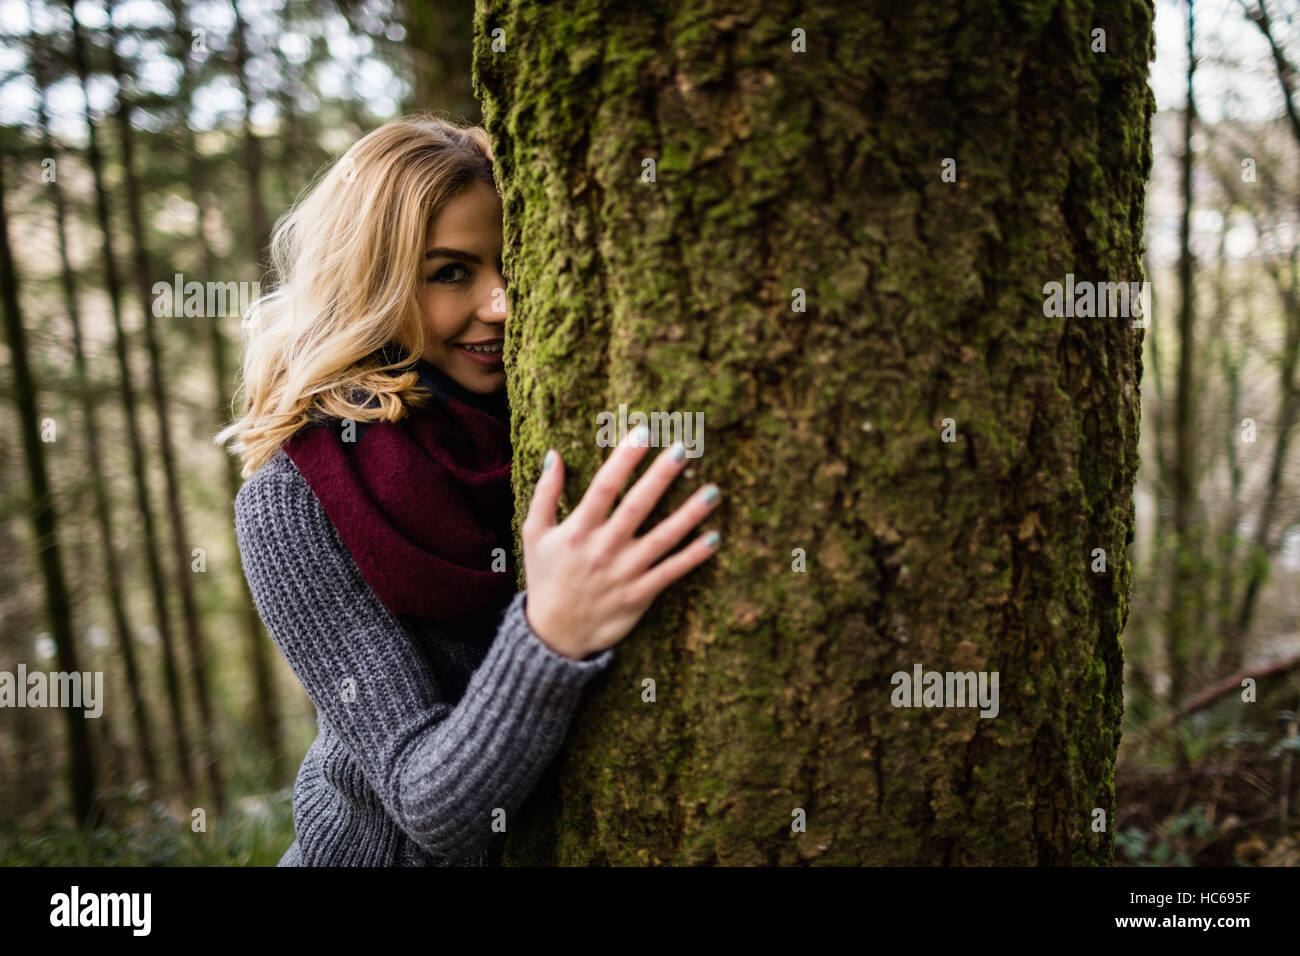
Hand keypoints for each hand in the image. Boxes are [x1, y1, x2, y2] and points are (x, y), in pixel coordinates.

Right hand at [521, 427, 720, 659]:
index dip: (625, 458)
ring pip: (662, 539)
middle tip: (684, 449)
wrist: (553, 635)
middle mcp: (604, 548)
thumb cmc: (545, 578)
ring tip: (713, 491)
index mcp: (579, 530)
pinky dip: (693, 557)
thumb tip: (554, 455)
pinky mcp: (639, 595)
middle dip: (661, 477)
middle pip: (637, 506)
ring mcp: (624, 573)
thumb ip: (545, 494)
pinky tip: (714, 538)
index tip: (644, 431)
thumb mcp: (534, 534)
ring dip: (689, 515)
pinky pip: (671, 573)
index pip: (604, 486)